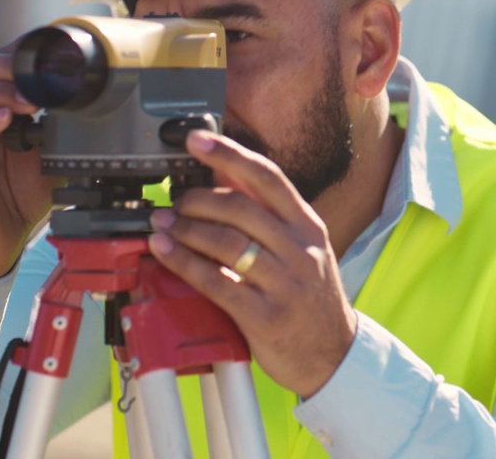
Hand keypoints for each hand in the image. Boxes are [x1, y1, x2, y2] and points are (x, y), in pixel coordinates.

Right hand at [0, 43, 56, 280]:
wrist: (2, 239)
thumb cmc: (23, 194)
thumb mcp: (52, 152)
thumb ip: (62, 125)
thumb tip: (93, 101)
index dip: (18, 52)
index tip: (48, 51)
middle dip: (6, 64)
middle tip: (38, 76)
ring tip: (29, 102)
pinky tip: (3, 121)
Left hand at [147, 130, 357, 397]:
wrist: (333, 355)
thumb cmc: (310, 298)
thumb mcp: (302, 250)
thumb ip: (267, 216)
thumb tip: (222, 175)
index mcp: (309, 227)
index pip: (268, 178)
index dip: (229, 154)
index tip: (196, 140)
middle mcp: (301, 250)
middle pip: (241, 208)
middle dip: (198, 199)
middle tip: (175, 201)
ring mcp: (285, 283)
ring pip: (226, 242)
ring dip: (185, 230)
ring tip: (162, 225)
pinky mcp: (266, 316)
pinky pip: (216, 282)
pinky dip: (184, 264)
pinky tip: (165, 253)